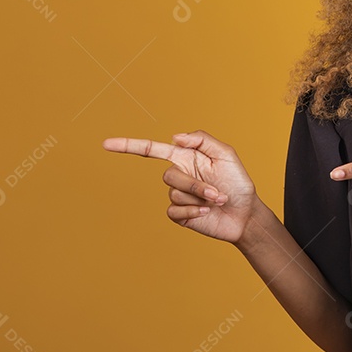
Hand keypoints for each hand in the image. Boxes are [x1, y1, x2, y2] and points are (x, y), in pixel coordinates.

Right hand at [102, 130, 259, 244]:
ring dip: (199, 197)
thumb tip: (173, 137)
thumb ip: (201, 139)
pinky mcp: (178, 213)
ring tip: (217, 201)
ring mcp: (177, 195)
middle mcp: (178, 174)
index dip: (128, 146)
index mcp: (185, 157)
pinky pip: (173, 210)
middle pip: (168, 176)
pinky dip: (192, 210)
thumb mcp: (226, 154)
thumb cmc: (238, 183)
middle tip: (218, 192)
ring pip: (173, 193)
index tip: (106, 144)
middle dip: (195, 185)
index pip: (152, 150)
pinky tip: (206, 212)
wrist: (245, 215)